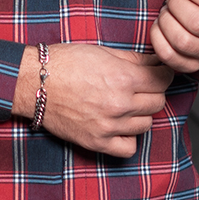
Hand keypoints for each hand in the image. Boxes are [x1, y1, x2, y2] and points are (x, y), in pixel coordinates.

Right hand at [13, 43, 172, 157]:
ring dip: (140, 114)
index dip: (162, 74)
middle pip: (157, 103)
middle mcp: (120, 104)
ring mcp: (109, 125)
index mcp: (123, 78)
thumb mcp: (103, 52)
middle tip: (139, 87)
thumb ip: (135, 59)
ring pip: (146, 124)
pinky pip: (129, 148)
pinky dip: (128, 138)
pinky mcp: (97, 142)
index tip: (158, 73)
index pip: (163, 80)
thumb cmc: (65, 62)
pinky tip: (120, 126)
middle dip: (152, 92)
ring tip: (125, 104)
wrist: (35, 82)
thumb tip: (158, 62)